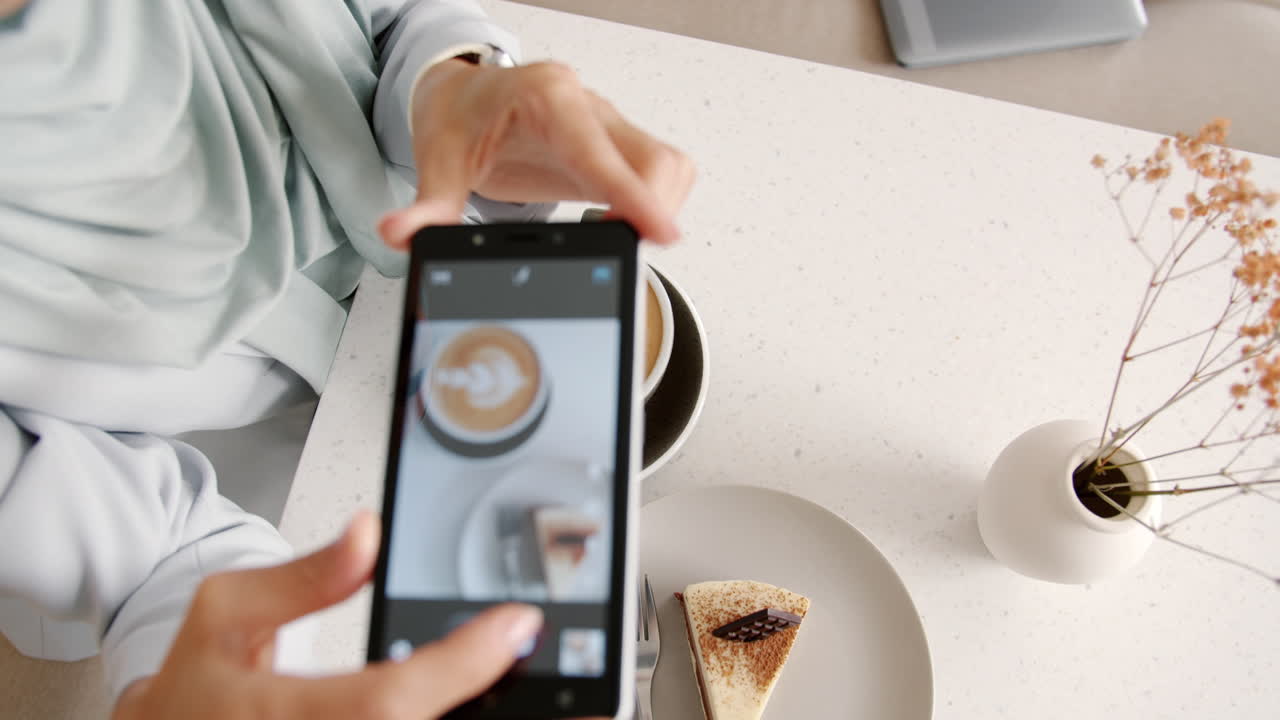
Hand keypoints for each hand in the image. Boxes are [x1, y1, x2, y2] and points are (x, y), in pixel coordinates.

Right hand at [111, 512, 543, 719]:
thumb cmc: (192, 693)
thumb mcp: (226, 614)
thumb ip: (303, 578)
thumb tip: (369, 534)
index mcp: (286, 716)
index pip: (391, 698)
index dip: (463, 662)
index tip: (517, 624)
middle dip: (498, 711)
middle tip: (569, 685)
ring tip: (560, 706)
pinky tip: (496, 711)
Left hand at [379, 59, 694, 247]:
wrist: (463, 98)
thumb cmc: (459, 118)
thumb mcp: (436, 161)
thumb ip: (427, 206)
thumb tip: (402, 235)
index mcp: (548, 101)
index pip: (603, 154)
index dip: (636, 196)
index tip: (661, 234)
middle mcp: (588, 108)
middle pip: (655, 161)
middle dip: (654, 210)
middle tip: (625, 249)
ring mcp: (608, 128)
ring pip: (668, 167)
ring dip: (660, 208)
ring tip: (622, 239)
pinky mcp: (616, 150)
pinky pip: (658, 175)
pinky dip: (653, 205)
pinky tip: (621, 226)